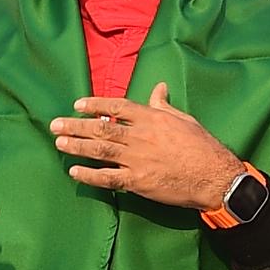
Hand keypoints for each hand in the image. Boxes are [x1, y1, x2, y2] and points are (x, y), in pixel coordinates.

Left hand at [54, 85, 243, 208]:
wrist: (214, 176)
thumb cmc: (202, 146)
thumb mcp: (184, 119)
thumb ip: (164, 105)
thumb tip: (158, 87)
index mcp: (151, 118)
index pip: (117, 106)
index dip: (95, 104)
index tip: (77, 104)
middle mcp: (140, 136)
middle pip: (101, 127)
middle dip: (76, 125)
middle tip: (55, 124)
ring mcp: (137, 160)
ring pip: (100, 150)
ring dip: (77, 145)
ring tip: (59, 142)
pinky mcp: (138, 182)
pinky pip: (108, 178)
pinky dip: (89, 175)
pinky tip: (75, 171)